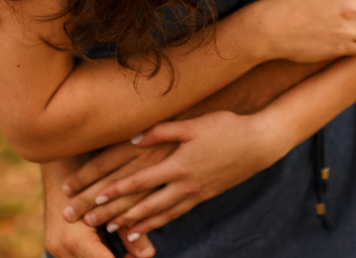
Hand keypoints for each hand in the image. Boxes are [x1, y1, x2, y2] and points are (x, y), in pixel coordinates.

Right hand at [45, 157, 155, 257]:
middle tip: (136, 254)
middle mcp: (60, 246)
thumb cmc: (89, 172)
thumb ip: (128, 226)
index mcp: (74, 238)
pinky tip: (114, 248)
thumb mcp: (112, 200)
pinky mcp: (54, 243)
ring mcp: (55, 247)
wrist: (59, 159)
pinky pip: (78, 257)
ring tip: (129, 253)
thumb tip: (149, 254)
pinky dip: (95, 254)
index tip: (138, 256)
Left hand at [80, 110, 283, 241]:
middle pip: (146, 204)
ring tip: (121, 233)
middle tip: (99, 224)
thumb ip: (162, 131)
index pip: (139, 181)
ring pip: (162, 214)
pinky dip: (162, 222)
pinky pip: (178, 213)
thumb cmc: (226, 127)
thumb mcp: (192, 124)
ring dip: (140, 224)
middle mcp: (184, 184)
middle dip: (121, 215)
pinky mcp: (205, 195)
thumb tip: (133, 139)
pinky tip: (152, 225)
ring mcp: (196, 193)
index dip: (116, 190)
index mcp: (177, 165)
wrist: (258, 144)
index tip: (97, 198)